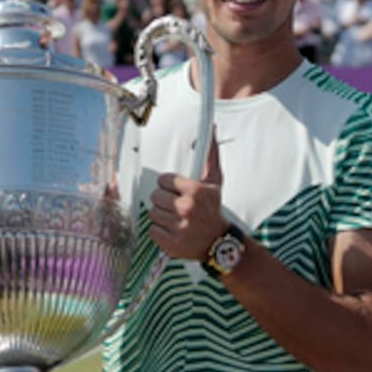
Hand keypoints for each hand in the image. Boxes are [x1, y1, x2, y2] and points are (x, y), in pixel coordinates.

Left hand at [149, 138, 223, 260]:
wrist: (218, 243)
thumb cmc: (213, 210)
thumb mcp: (214, 182)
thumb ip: (210, 155)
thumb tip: (210, 128)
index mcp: (195, 191)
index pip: (163, 180)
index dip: (168, 185)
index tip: (176, 191)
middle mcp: (186, 208)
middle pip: (155, 196)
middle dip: (164, 200)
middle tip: (175, 205)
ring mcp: (178, 227)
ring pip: (152, 213)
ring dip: (161, 215)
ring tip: (174, 218)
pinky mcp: (170, 243)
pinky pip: (152, 230)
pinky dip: (160, 231)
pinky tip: (172, 229)